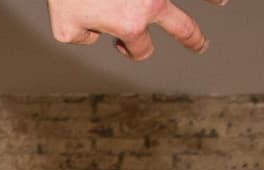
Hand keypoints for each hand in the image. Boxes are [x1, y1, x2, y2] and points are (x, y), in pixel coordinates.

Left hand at [45, 0, 224, 59]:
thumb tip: (95, 36)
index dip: (128, 51)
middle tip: (199, 46)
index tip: (117, 43)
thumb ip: (82, 39)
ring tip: (220, 2)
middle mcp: (151, 4)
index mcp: (130, 25)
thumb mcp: (64, 28)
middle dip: (192, 39)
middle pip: (182, 28)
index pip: (140, 48)